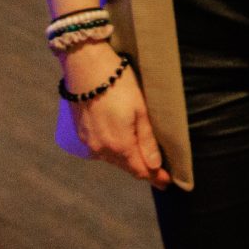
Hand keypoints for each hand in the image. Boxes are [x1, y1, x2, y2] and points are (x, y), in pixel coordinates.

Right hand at [61, 44, 165, 187]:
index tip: (167, 183)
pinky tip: (120, 142)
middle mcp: (102, 150)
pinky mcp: (81, 133)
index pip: (140, 171)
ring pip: (113, 159)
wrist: (85, 65)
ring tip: (141, 155)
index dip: (156, 178)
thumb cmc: (118, 84)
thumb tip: (155, 166)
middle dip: (142, 169)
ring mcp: (89, 143)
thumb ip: (147, 140)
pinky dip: (113, 149)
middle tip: (159, 169)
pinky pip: (101, 149)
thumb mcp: (140, 110)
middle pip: (126, 167)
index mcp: (120, 146)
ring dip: (127, 159)